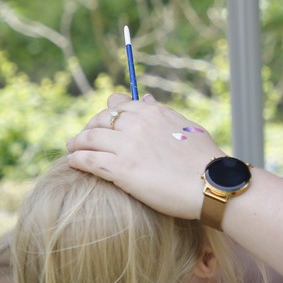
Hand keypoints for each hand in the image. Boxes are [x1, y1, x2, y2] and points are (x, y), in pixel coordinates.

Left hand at [66, 92, 224, 219]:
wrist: (211, 183)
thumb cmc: (205, 160)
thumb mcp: (187, 128)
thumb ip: (163, 113)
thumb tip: (146, 99)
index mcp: (153, 112)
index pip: (119, 105)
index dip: (106, 113)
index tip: (100, 123)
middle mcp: (137, 123)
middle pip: (100, 119)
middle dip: (88, 127)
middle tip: (81, 138)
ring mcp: (128, 145)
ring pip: (90, 138)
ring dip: (76, 143)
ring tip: (71, 149)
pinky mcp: (121, 169)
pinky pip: (89, 160)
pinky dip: (77, 159)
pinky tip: (72, 163)